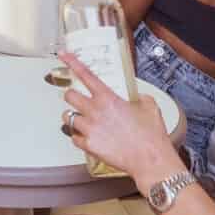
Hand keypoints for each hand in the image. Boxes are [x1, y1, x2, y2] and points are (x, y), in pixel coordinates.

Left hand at [58, 48, 181, 188]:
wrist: (150, 160)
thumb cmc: (151, 135)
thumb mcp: (149, 106)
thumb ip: (138, 97)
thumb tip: (135, 98)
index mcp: (108, 98)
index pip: (86, 74)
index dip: (72, 62)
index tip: (63, 55)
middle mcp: (95, 111)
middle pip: (69, 96)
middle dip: (72, 96)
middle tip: (78, 100)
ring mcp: (89, 128)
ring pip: (67, 117)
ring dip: (73, 117)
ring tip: (82, 120)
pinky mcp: (88, 145)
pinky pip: (74, 138)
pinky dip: (79, 137)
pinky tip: (89, 137)